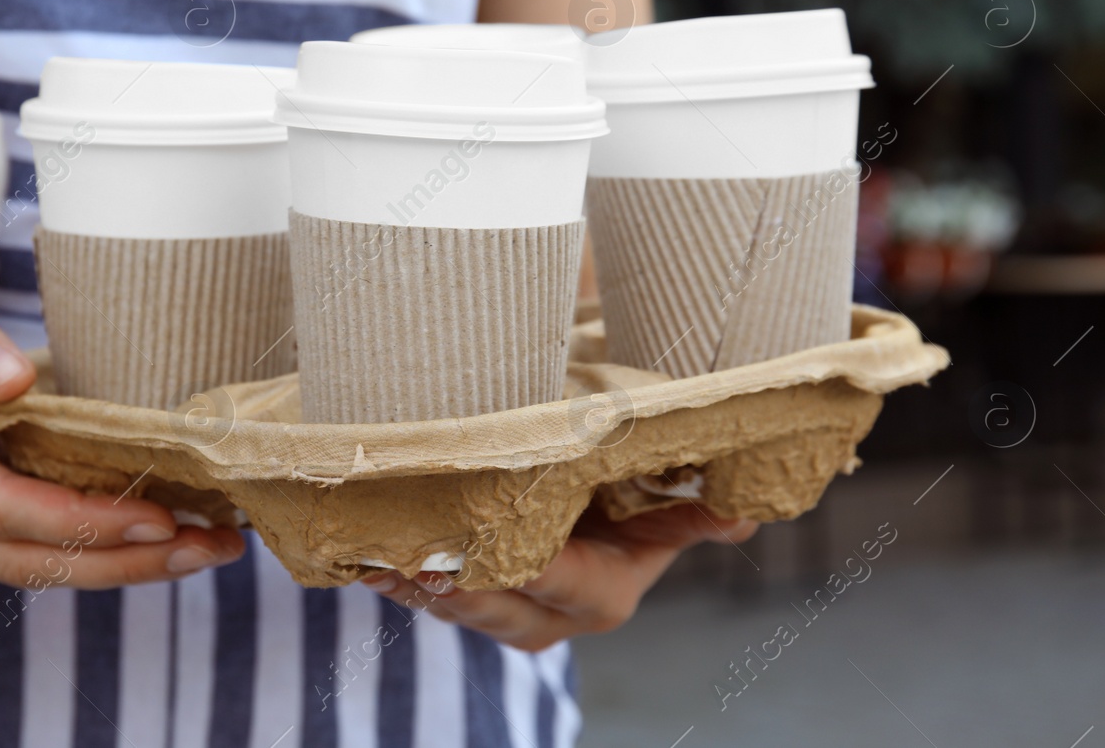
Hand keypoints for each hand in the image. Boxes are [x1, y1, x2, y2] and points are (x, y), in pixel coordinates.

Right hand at [0, 257, 243, 588]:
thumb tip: (14, 380)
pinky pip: (29, 543)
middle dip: (119, 560)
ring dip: (119, 564)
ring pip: (28, 564)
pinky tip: (163, 532)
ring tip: (206, 548)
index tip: (155, 516)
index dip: (74, 517)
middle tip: (210, 546)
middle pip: (18, 556)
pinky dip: (96, 542)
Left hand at [361, 501, 756, 651]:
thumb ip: (694, 510)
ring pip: (451, 603)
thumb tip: (747, 509)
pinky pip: (422, 595)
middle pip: (491, 601)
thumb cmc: (630, 489)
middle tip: (408, 551)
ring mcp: (501, 613)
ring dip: (410, 578)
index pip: (552, 576)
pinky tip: (358, 553)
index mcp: (601, 593)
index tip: (478, 541)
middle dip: (449, 580)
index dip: (515, 560)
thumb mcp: (663, 501)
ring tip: (373, 548)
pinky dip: (390, 574)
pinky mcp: (465, 599)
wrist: (597, 505)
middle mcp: (548, 615)